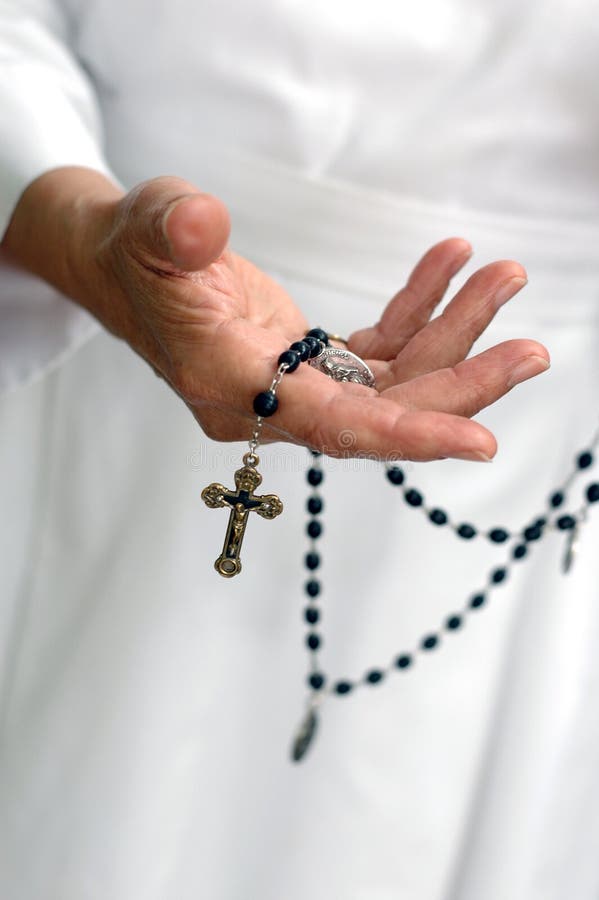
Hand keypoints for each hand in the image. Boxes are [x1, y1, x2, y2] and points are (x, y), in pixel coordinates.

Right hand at [3, 169, 548, 460]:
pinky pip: (379, 348)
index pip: (332, 426)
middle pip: (381, 413)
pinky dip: (418, 311)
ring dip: (453, 335)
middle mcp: (272, 401)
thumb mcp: (147, 231)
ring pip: (390, 383)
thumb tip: (203, 224)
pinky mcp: (308, 360)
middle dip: (459, 384)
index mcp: (234, 386)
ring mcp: (295, 383)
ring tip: (502, 277)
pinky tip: (449, 266)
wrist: (127, 267)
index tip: (480, 443)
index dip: (407, 436)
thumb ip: (173, 232)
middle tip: (530, 350)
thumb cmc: (134, 255)